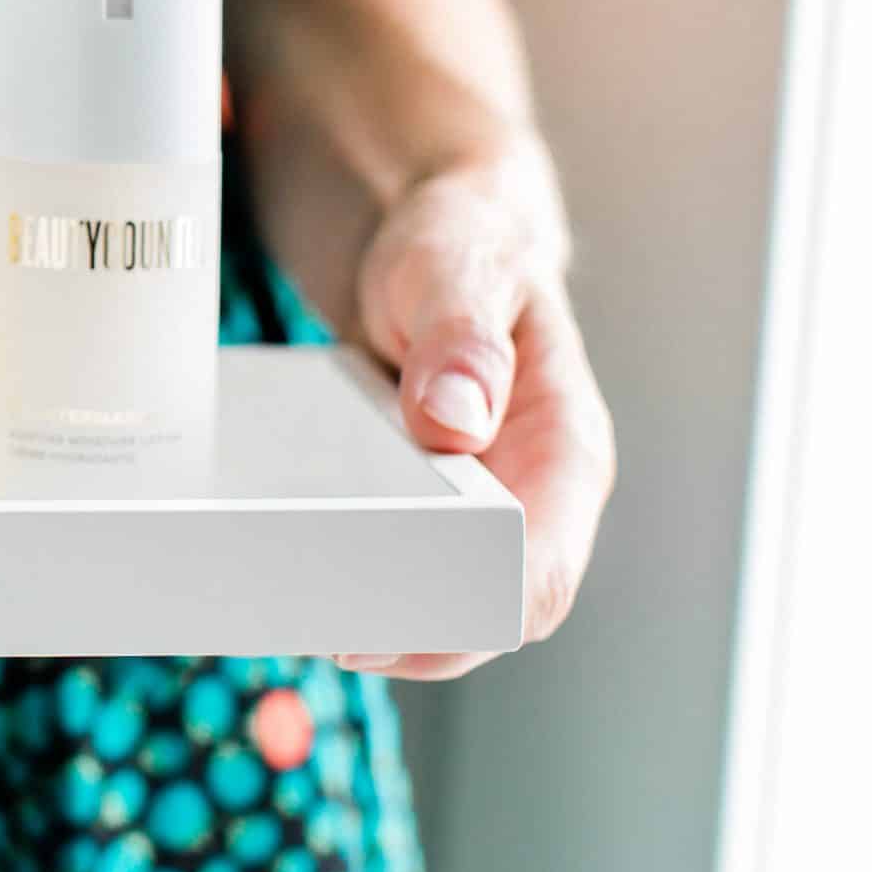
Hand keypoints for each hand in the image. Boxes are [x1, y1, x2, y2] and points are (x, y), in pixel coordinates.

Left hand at [338, 150, 616, 679]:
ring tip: (308, 621)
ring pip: (455, 601)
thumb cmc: (459, 244)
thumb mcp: (456, 269)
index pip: (543, 570)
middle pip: (497, 611)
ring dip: (392, 625)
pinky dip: (369, 585)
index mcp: (563, 447)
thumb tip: (455, 421)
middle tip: (329, 636)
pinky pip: (414, 564)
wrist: (441, 233)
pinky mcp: (438, 500)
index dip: (472, 615)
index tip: (388, 627)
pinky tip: (308, 582)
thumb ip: (463, 338)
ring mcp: (488, 500)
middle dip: (422, 638)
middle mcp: (535, 489)